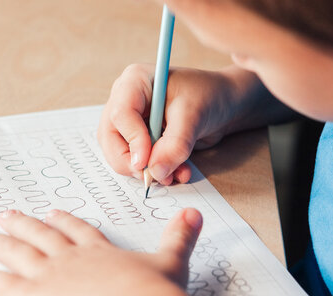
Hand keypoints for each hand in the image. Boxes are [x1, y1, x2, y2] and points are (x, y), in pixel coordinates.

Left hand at [0, 208, 202, 295]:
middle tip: (7, 214)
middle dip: (23, 225)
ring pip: (14, 251)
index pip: (77, 231)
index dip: (64, 221)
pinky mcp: (29, 295)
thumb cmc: (155, 295)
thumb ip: (180, 236)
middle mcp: (69, 257)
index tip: (53, 212)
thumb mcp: (171, 262)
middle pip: (40, 235)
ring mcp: (47, 273)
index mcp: (99, 252)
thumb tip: (195, 214)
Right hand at [98, 64, 237, 184]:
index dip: (132, 141)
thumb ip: (175, 144)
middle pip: (111, 139)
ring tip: (175, 174)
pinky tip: (177, 173)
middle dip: (133, 163)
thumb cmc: (208, 96)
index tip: (147, 162)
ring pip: (119, 155)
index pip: (120, 114)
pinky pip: (135, 163)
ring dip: (147, 172)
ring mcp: (129, 122)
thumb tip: (156, 171)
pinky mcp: (137, 141)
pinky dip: (155, 173)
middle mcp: (124, 101)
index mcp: (134, 82)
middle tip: (157, 176)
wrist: (222, 104)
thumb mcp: (194, 116)